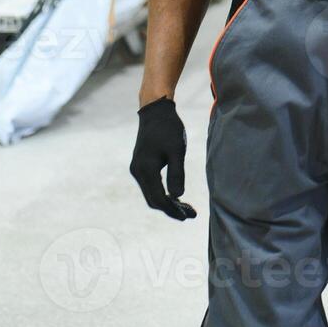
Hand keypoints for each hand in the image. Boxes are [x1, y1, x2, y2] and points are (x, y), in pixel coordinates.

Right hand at [130, 97, 197, 219]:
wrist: (155, 110)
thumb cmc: (169, 128)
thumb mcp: (177, 150)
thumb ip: (176, 174)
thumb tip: (177, 196)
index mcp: (146, 170)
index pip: (159, 199)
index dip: (173, 210)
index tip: (188, 216)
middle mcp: (138, 172)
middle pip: (153, 200)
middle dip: (171, 209)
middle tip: (190, 214)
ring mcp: (137, 168)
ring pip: (151, 194)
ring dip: (167, 202)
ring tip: (185, 207)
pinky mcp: (140, 165)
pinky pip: (150, 185)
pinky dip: (162, 193)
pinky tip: (176, 194)